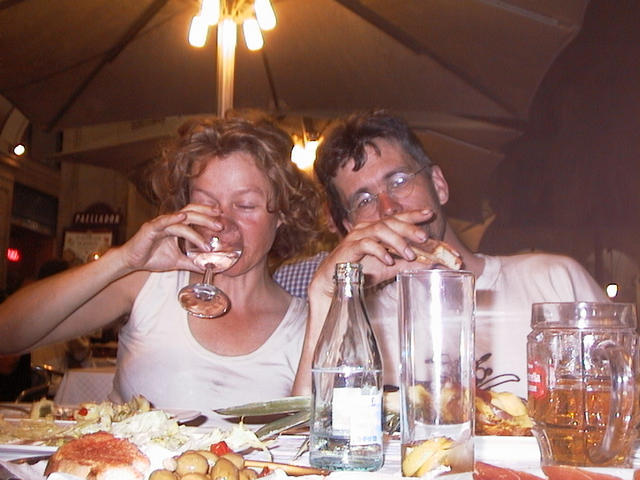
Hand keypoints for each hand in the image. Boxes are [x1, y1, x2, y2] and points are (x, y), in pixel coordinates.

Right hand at [118, 204, 222, 272]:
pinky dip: (173, 218)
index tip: (221, 216)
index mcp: (176, 225)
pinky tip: (183, 218)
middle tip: (221, 225)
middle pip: (192, 213)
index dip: (207, 213)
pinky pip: (164, 222)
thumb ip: (192, 262)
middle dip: (208, 217)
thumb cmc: (152, 257)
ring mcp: (160, 223)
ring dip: (199, 223)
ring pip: (182, 218)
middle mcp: (169, 221)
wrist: (131, 262)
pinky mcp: (150, 228)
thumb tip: (207, 268)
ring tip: (212, 230)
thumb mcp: (177, 261)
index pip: (194, 215)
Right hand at [308, 209, 434, 302]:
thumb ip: (408, 263)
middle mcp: (366, 228)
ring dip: (397, 241)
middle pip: (390, 222)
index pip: (397, 218)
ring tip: (409, 254)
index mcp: (376, 229)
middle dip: (409, 228)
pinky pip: (366, 244)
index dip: (413, 215)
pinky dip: (380, 251)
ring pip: (379, 230)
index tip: (429, 213)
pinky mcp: (349, 247)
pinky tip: (389, 260)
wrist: (335, 282)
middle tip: (424, 237)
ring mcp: (357, 236)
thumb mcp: (390, 267)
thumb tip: (432, 262)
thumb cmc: (362, 271)